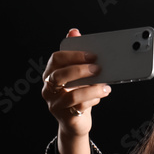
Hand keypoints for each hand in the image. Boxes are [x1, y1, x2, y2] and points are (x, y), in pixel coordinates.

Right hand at [41, 28, 111, 153]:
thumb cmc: (77, 94)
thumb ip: (75, 54)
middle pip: (59, 75)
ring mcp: (55, 104)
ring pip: (72, 94)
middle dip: (80, 70)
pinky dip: (93, 100)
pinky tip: (101, 96)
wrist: (75, 122)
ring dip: (92, 89)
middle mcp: (48, 89)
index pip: (56, 59)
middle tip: (98, 68)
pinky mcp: (65, 117)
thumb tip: (74, 31)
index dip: (74, 55)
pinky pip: (80, 107)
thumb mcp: (77, 74)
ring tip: (105, 86)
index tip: (92, 55)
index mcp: (50, 74)